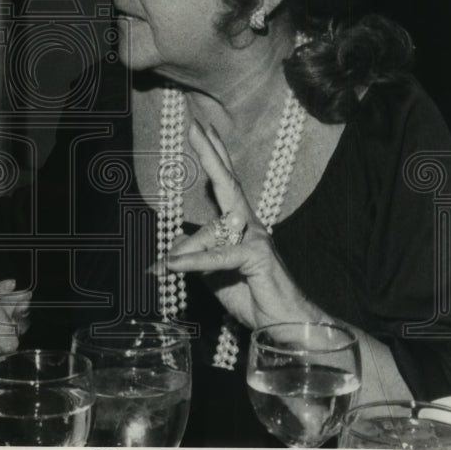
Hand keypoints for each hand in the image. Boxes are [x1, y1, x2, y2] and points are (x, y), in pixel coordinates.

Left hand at [163, 120, 324, 329]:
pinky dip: (193, 261)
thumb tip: (166, 254)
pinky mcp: (256, 256)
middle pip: (228, 182)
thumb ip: (194, 258)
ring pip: (211, 231)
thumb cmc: (252, 297)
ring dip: (184, 253)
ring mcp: (256, 237)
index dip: (213, 156)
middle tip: (194, 124)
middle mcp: (249, 223)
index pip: (224, 183)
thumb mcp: (213, 275)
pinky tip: (173, 266)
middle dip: (210, 152)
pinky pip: (217, 255)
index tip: (201, 129)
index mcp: (240, 223)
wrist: (286, 325)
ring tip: (164, 268)